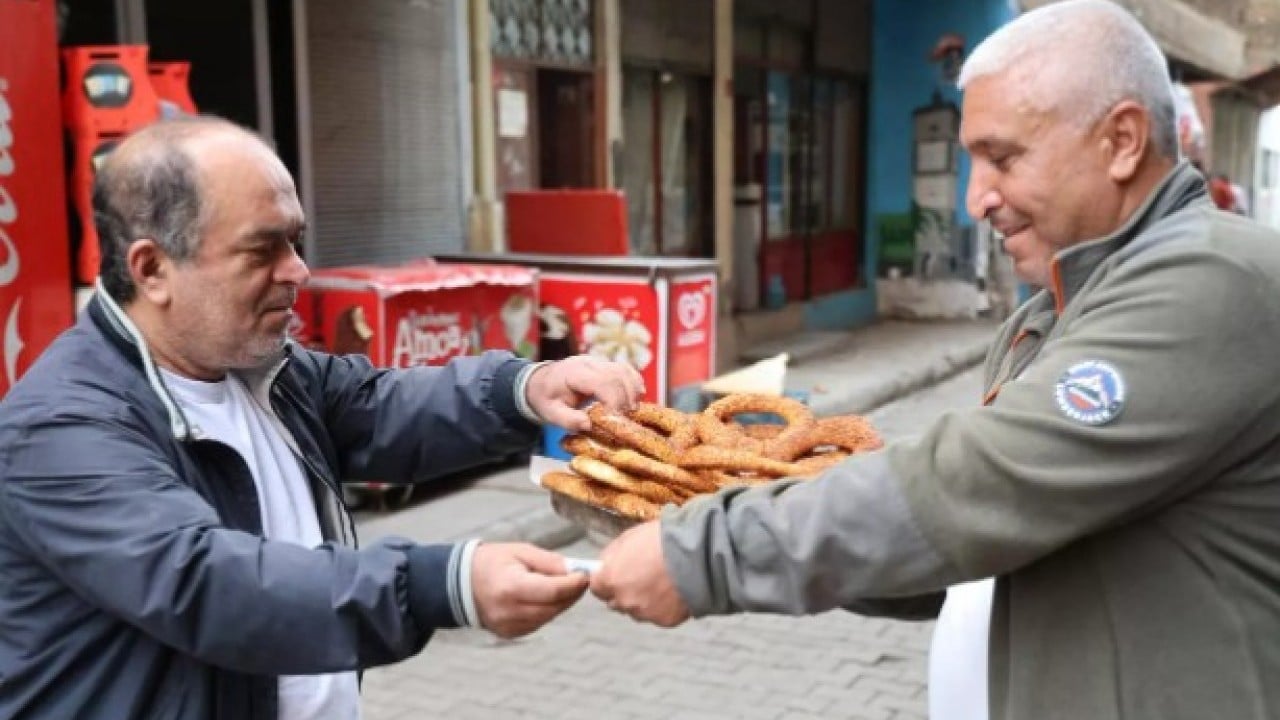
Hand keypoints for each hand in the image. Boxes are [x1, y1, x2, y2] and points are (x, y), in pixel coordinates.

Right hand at [471, 543, 588, 637]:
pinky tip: (545, 597)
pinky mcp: (510, 633)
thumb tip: (575, 569)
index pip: (552, 590)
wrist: (460, 583)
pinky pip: (538, 622)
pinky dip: (547, 610)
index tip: (585, 574)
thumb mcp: (520, 551)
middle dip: (571, 593)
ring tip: (565, 585)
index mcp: (511, 587)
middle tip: (582, 579)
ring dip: (561, 602)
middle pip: (554, 607)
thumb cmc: (492, 562)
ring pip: (549, 616)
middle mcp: (509, 611)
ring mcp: (509, 626)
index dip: (573, 583)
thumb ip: (549, 562)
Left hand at [525, 355, 644, 430]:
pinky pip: (625, 369)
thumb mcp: (550, 413)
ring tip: (632, 410)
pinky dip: (634, 382)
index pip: (603, 382)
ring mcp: (598, 361)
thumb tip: (589, 425)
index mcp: (575, 373)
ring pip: (624, 370)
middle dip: (626, 399)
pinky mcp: (604, 364)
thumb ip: (568, 420)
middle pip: (618, 376)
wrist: (539, 381)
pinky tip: (636, 397)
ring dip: (633, 390)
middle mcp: (589, 363)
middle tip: (626, 419)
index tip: (615, 419)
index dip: (614, 401)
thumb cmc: (545, 398)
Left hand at [589, 521, 689, 626]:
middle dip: (623, 591)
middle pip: (615, 602)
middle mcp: (623, 600)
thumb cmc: (663, 541)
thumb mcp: (629, 537)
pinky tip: (673, 591)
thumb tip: (604, 564)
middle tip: (641, 577)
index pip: (597, 587)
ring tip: (660, 583)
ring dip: (642, 600)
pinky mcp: (664, 621)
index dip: (606, 579)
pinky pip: (657, 615)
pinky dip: (662, 606)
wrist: (697, 556)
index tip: (615, 574)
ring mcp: (644, 613)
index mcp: (610, 579)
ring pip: (636, 610)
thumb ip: (612, 555)